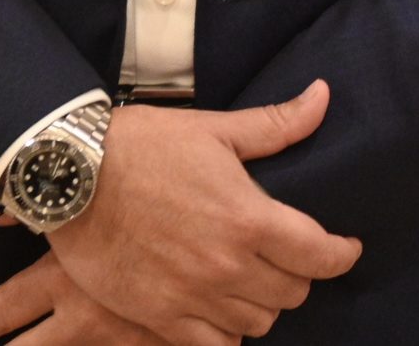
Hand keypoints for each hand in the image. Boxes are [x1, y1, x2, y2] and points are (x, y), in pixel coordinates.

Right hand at [0, 78, 361, 345]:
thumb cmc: (143, 145)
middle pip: (293, 293)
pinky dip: (226, 334)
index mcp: (249, 219)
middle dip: (298, 274)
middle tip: (287, 256)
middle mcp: (228, 266)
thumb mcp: (214, 128)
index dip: (342, 253)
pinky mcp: (160, 317)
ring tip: (252, 281)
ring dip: (263, 304)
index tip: (346, 247)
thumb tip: (323, 96)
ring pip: (257, 323)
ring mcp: (194, 297)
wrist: (73, 175)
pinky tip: (221, 311)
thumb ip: (276, 124)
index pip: (320, 255)